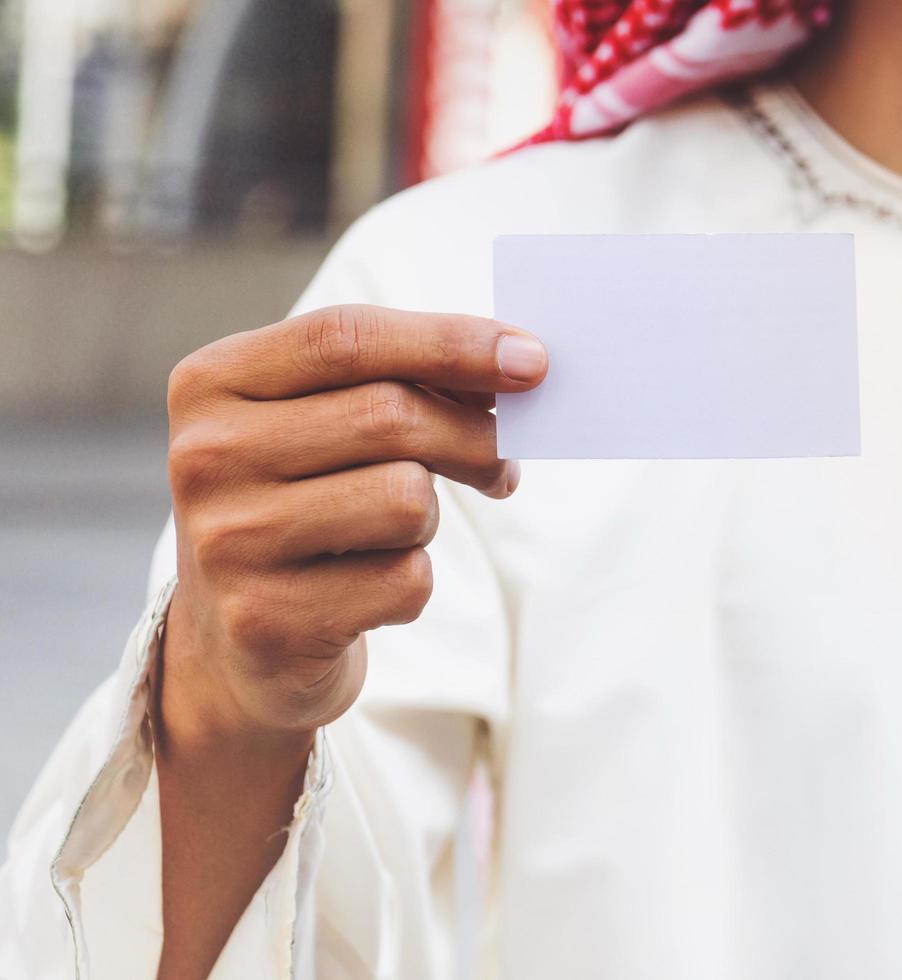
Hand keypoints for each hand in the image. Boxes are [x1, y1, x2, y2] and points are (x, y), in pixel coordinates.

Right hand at [161, 304, 546, 740]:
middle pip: (390, 416)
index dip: (452, 342)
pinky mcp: (267, 619)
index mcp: (213, 383)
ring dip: (430, 521)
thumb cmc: (304, 509)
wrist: (238, 643)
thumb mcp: (323, 427)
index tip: (532, 360)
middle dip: (474, 438)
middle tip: (502, 465)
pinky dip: (413, 584)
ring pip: (407, 500)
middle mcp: (205, 456)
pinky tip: (368, 593)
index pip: (348, 337)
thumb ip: (398, 381)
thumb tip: (517, 361)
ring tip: (395, 537)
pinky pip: (406, 580)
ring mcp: (229, 540)